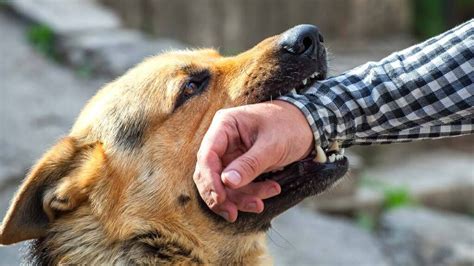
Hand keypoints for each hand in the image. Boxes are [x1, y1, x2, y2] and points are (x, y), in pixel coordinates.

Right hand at [193, 100, 313, 221]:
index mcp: (225, 125)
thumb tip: (227, 182)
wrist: (306, 126)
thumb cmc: (289, 126)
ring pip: (224, 184)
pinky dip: (251, 194)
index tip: (220, 200)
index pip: (207, 155)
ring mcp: (230, 153)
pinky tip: (271, 191)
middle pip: (210, 173)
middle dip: (222, 196)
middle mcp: (223, 139)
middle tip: (233, 214)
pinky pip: (238, 186)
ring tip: (261, 203)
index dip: (210, 180)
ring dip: (240, 198)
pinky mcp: (239, 166)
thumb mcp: (272, 145)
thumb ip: (250, 164)